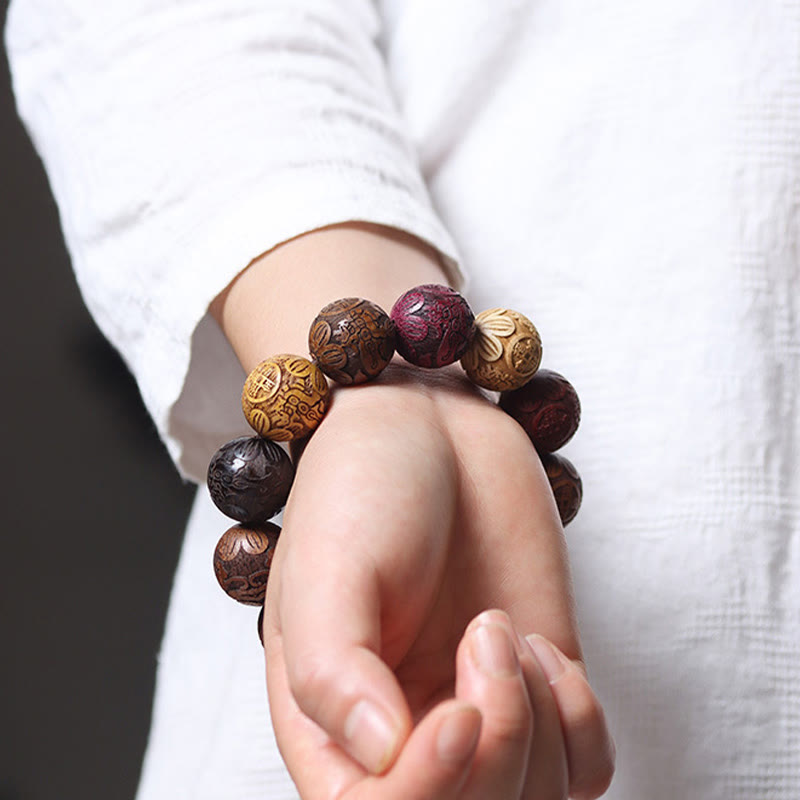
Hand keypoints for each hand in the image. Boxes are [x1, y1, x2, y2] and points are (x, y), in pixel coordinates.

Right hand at [262, 364, 613, 797]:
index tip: (461, 715)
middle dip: (501, 749)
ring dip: (541, 723)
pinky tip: (543, 647)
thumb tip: (380, 757)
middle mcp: (403, 734)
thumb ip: (334, 671)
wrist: (431, 430)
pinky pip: (584, 767)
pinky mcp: (536, 689)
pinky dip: (580, 720)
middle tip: (486, 632)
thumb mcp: (326, 569)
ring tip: (502, 624)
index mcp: (330, 725)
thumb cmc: (361, 487)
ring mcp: (475, 714)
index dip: (429, 794)